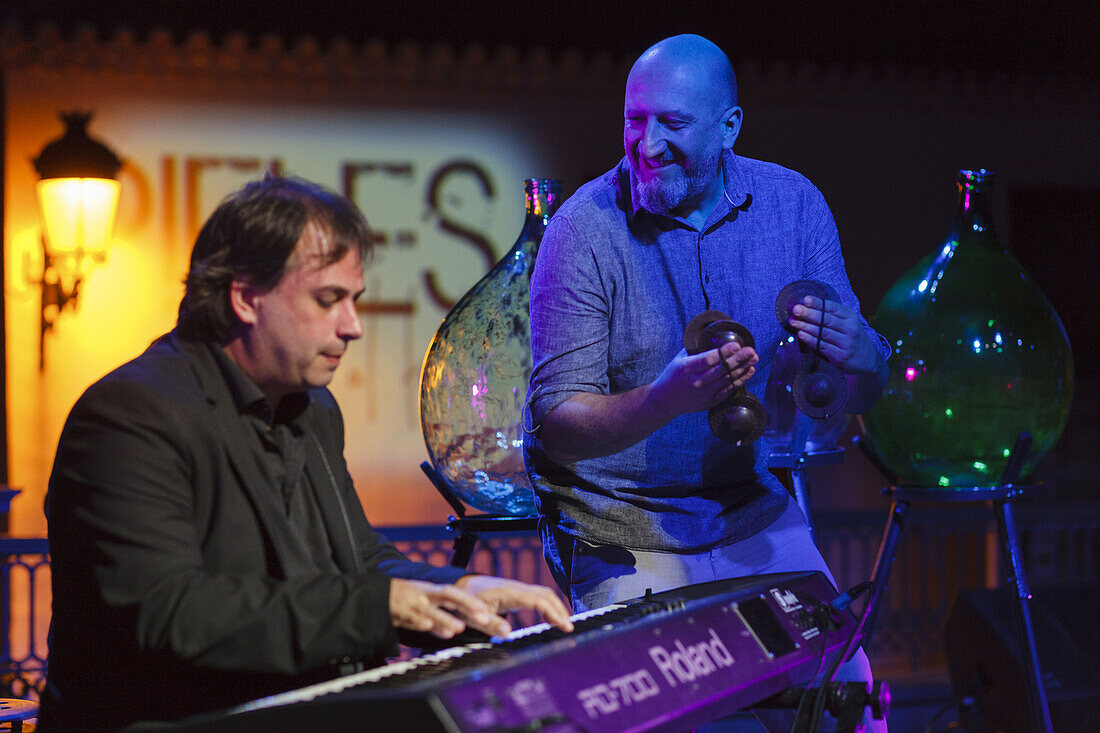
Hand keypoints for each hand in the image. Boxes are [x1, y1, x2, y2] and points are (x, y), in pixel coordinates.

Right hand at [389, 578, 499, 639]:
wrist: (379, 594)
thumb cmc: (407, 598)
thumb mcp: (427, 600)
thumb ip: (444, 612)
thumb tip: (464, 624)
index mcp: (433, 591)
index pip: (456, 593)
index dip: (471, 601)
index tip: (486, 610)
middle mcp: (426, 595)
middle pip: (449, 597)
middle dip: (467, 606)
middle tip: (484, 618)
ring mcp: (413, 604)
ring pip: (431, 610)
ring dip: (445, 619)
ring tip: (458, 628)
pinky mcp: (400, 612)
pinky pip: (410, 617)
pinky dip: (419, 621)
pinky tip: (427, 625)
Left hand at [455, 575, 574, 633]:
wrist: (460, 587)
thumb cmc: (465, 602)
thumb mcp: (473, 616)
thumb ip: (489, 623)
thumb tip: (509, 633)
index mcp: (509, 593)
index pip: (538, 600)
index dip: (554, 612)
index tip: (565, 626)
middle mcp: (516, 588)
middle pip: (546, 594)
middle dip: (560, 610)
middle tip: (569, 629)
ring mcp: (517, 589)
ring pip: (543, 594)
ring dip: (555, 607)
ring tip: (563, 625)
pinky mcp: (516, 593)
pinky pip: (537, 596)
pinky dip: (548, 606)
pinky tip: (550, 619)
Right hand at [650, 344, 757, 417]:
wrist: (664, 401)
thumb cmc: (673, 376)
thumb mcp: (679, 359)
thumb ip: (695, 349)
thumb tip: (712, 334)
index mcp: (687, 368)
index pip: (709, 359)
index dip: (724, 352)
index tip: (736, 344)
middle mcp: (696, 382)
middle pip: (722, 369)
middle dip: (739, 359)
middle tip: (751, 350)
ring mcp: (704, 393)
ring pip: (728, 379)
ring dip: (743, 368)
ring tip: (753, 358)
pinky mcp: (710, 402)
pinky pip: (728, 390)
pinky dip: (740, 380)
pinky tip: (748, 371)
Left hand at [788, 296, 879, 373]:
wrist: (868, 360)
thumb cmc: (851, 337)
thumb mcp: (847, 322)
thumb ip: (831, 315)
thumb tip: (806, 307)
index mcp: (850, 317)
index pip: (833, 308)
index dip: (818, 303)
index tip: (805, 299)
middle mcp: (850, 329)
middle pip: (827, 319)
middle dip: (809, 313)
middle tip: (796, 309)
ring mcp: (846, 343)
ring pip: (823, 332)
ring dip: (806, 326)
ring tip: (793, 321)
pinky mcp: (840, 356)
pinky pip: (822, 346)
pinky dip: (810, 340)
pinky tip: (801, 334)